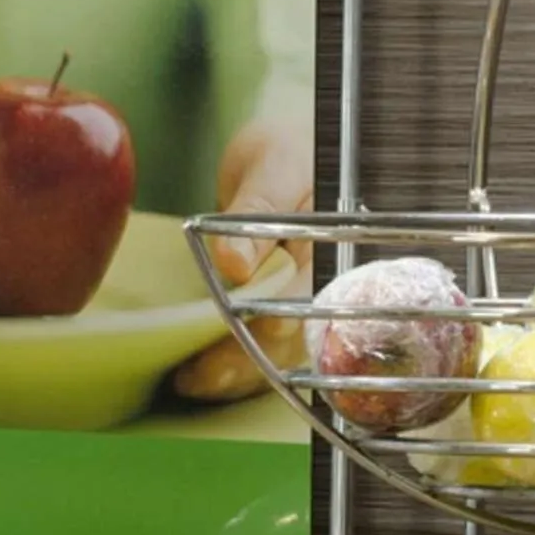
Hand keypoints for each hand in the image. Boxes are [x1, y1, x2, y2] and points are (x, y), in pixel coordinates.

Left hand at [176, 118, 313, 404]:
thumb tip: (235, 263)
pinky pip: (268, 349)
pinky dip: (237, 366)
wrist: (293, 154)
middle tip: (203, 376)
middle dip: (251, 360)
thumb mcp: (274, 164)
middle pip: (299, 336)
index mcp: (341, 248)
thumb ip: (258, 207)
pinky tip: (202, 375)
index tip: (258, 331)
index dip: (286, 321)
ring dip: (239, 372)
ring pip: (281, 352)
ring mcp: (312, 303)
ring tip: (193, 382)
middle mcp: (332, 285)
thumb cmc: (290, 152)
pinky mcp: (288, 313)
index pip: (317, 296)